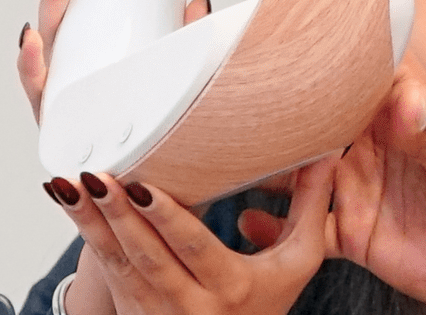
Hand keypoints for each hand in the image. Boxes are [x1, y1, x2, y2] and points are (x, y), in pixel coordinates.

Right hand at [18, 0, 210, 122]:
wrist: (133, 182)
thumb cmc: (150, 123)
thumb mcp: (174, 70)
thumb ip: (180, 34)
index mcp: (101, 33)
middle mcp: (76, 50)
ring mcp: (62, 78)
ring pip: (53, 28)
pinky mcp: (53, 116)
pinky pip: (40, 87)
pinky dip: (34, 63)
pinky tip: (33, 39)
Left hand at [41, 159, 333, 314]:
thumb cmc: (266, 302)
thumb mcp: (299, 260)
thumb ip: (310, 207)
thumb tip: (328, 153)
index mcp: (232, 288)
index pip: (193, 249)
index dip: (167, 218)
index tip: (144, 186)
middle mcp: (190, 304)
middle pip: (147, 255)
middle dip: (117, 213)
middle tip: (96, 174)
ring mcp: (156, 310)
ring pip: (117, 263)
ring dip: (91, 223)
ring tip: (71, 185)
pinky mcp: (133, 309)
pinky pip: (106, 273)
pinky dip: (87, 238)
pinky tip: (72, 207)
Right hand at [244, 61, 425, 314]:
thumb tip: (403, 103)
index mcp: (410, 111)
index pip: (367, 66)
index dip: (334, 44)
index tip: (290, 24)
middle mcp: (377, 142)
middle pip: (319, 112)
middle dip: (280, 99)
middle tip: (231, 84)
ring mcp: (359, 185)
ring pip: (298, 167)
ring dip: (265, 161)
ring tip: (223, 149)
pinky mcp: (351, 231)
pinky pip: (301, 228)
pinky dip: (272, 228)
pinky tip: (246, 222)